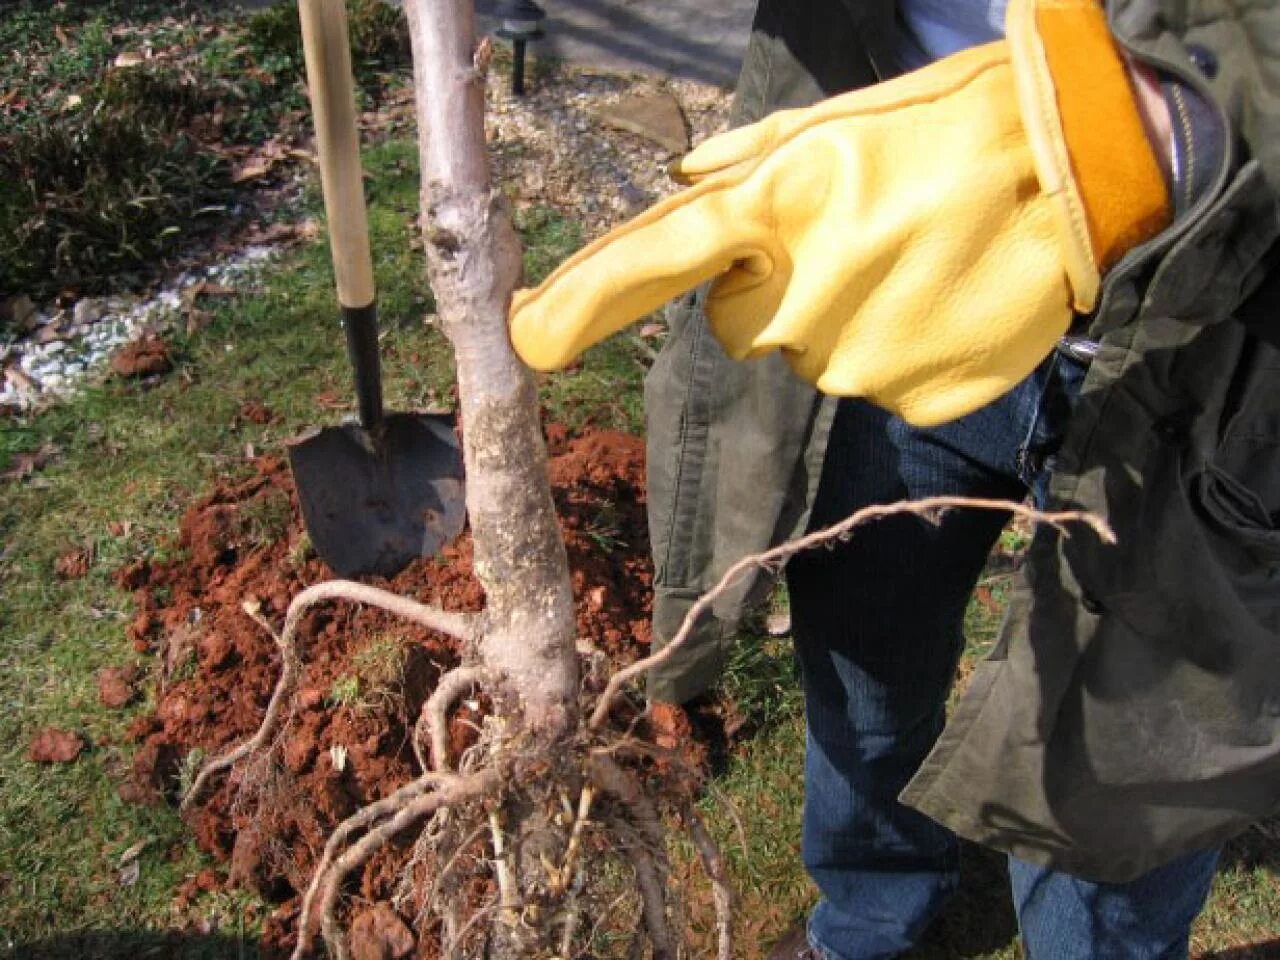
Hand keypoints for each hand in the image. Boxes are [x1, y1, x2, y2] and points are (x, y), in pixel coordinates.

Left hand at [510, 0, 1168, 425]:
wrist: (1083, 169)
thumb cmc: (953, 123)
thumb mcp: (841, 118)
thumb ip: (746, 161)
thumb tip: (683, 185)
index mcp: (782, 204)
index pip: (656, 260)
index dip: (582, 300)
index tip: (526, 337)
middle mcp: (807, 294)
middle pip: (738, 328)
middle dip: (771, 294)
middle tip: (851, 239)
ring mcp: (861, 357)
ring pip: (811, 358)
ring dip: (842, 319)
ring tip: (912, 260)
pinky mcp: (913, 397)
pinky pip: (874, 385)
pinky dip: (896, 352)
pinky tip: (941, 300)